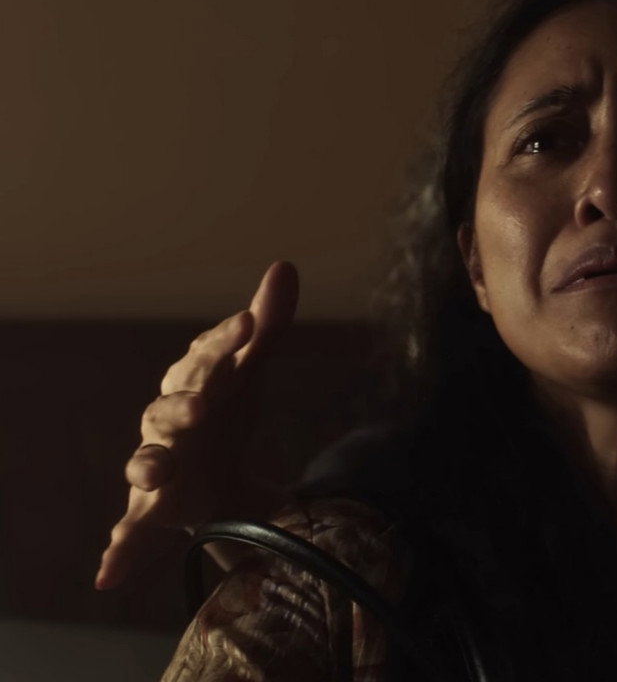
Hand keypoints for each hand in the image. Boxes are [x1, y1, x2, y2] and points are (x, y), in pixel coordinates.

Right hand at [94, 261, 299, 589]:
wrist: (211, 472)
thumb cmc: (224, 413)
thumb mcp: (250, 374)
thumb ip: (268, 327)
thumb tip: (285, 266)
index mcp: (194, 385)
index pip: (209, 357)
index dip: (227, 341)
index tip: (251, 325)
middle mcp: (168, 423)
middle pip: (171, 408)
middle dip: (184, 406)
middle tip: (205, 406)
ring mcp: (157, 465)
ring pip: (146, 463)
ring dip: (150, 466)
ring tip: (158, 474)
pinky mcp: (152, 511)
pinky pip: (131, 531)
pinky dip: (118, 552)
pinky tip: (106, 574)